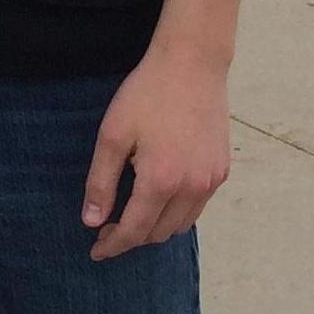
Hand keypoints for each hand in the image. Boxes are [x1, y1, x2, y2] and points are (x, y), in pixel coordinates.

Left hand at [79, 48, 229, 260]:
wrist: (192, 63)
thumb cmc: (147, 94)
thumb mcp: (113, 134)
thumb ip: (101, 181)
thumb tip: (91, 220)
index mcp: (161, 181)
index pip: (135, 231)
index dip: (113, 245)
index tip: (95, 250)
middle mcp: (191, 188)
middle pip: (158, 233)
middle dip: (132, 237)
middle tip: (108, 227)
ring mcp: (211, 180)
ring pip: (181, 225)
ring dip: (156, 228)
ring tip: (133, 214)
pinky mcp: (221, 170)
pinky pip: (197, 206)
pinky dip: (177, 212)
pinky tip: (160, 196)